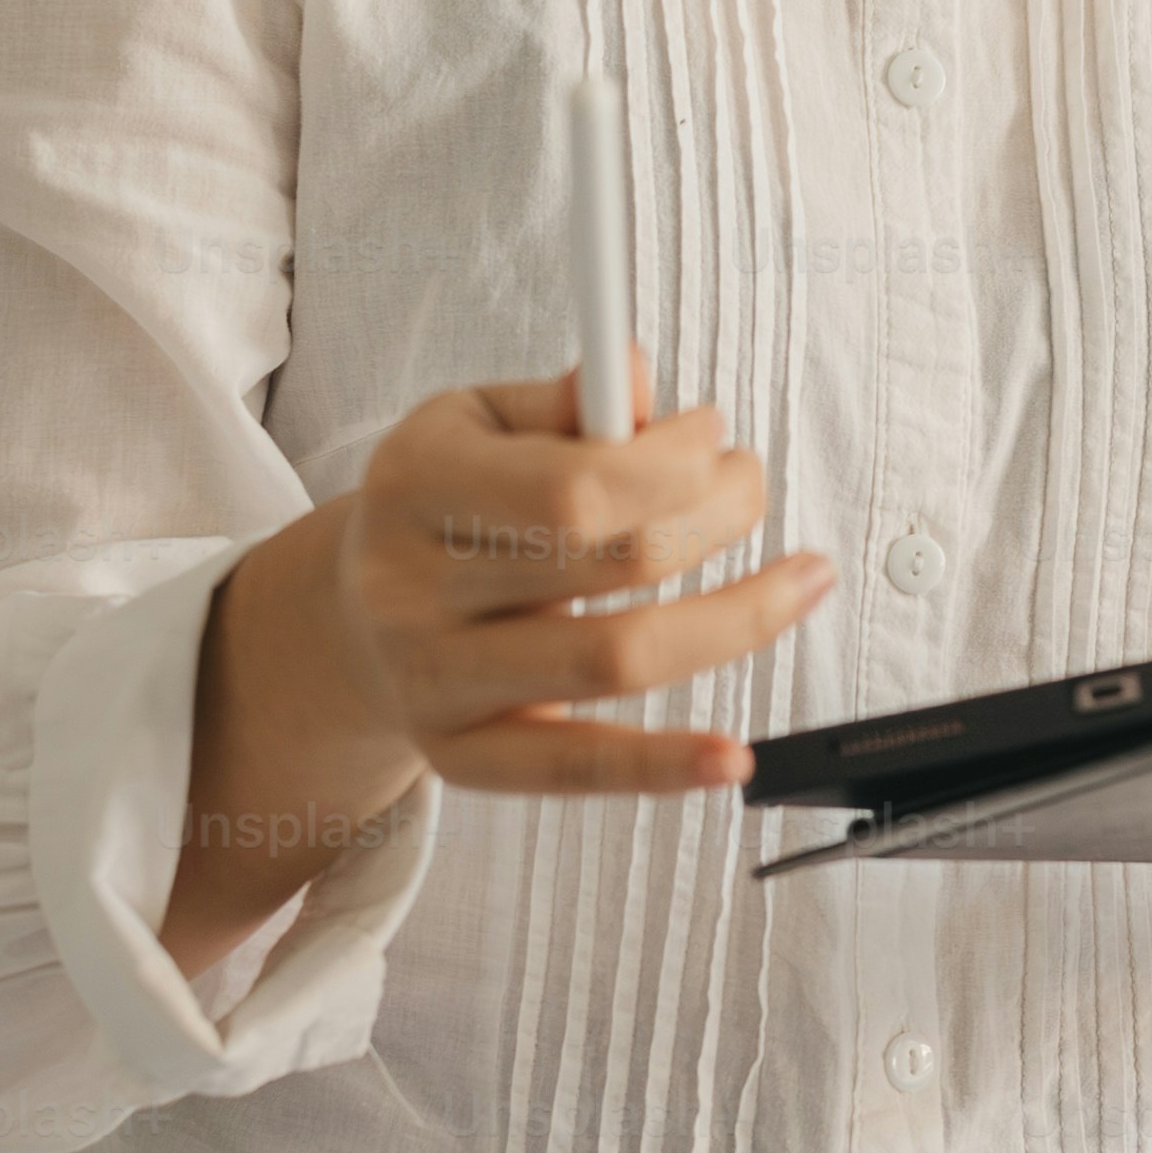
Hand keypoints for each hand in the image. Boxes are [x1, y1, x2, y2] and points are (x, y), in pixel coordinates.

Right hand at [159, 351, 829, 968]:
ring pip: (613, 663)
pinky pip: (576, 768)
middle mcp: (413, 592)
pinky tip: (733, 757)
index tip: (714, 436)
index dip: (670, 463)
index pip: (572, 486)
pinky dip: (664, 767)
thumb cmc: (437, 502)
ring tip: (801, 579)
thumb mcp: (472, 419)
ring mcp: (435, 684)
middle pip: (611, 565)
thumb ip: (560, 400)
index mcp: (414, 485)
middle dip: (717, 516)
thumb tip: (638, 384)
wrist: (350, 617)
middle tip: (749, 487)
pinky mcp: (462, 758)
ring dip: (736, 620)